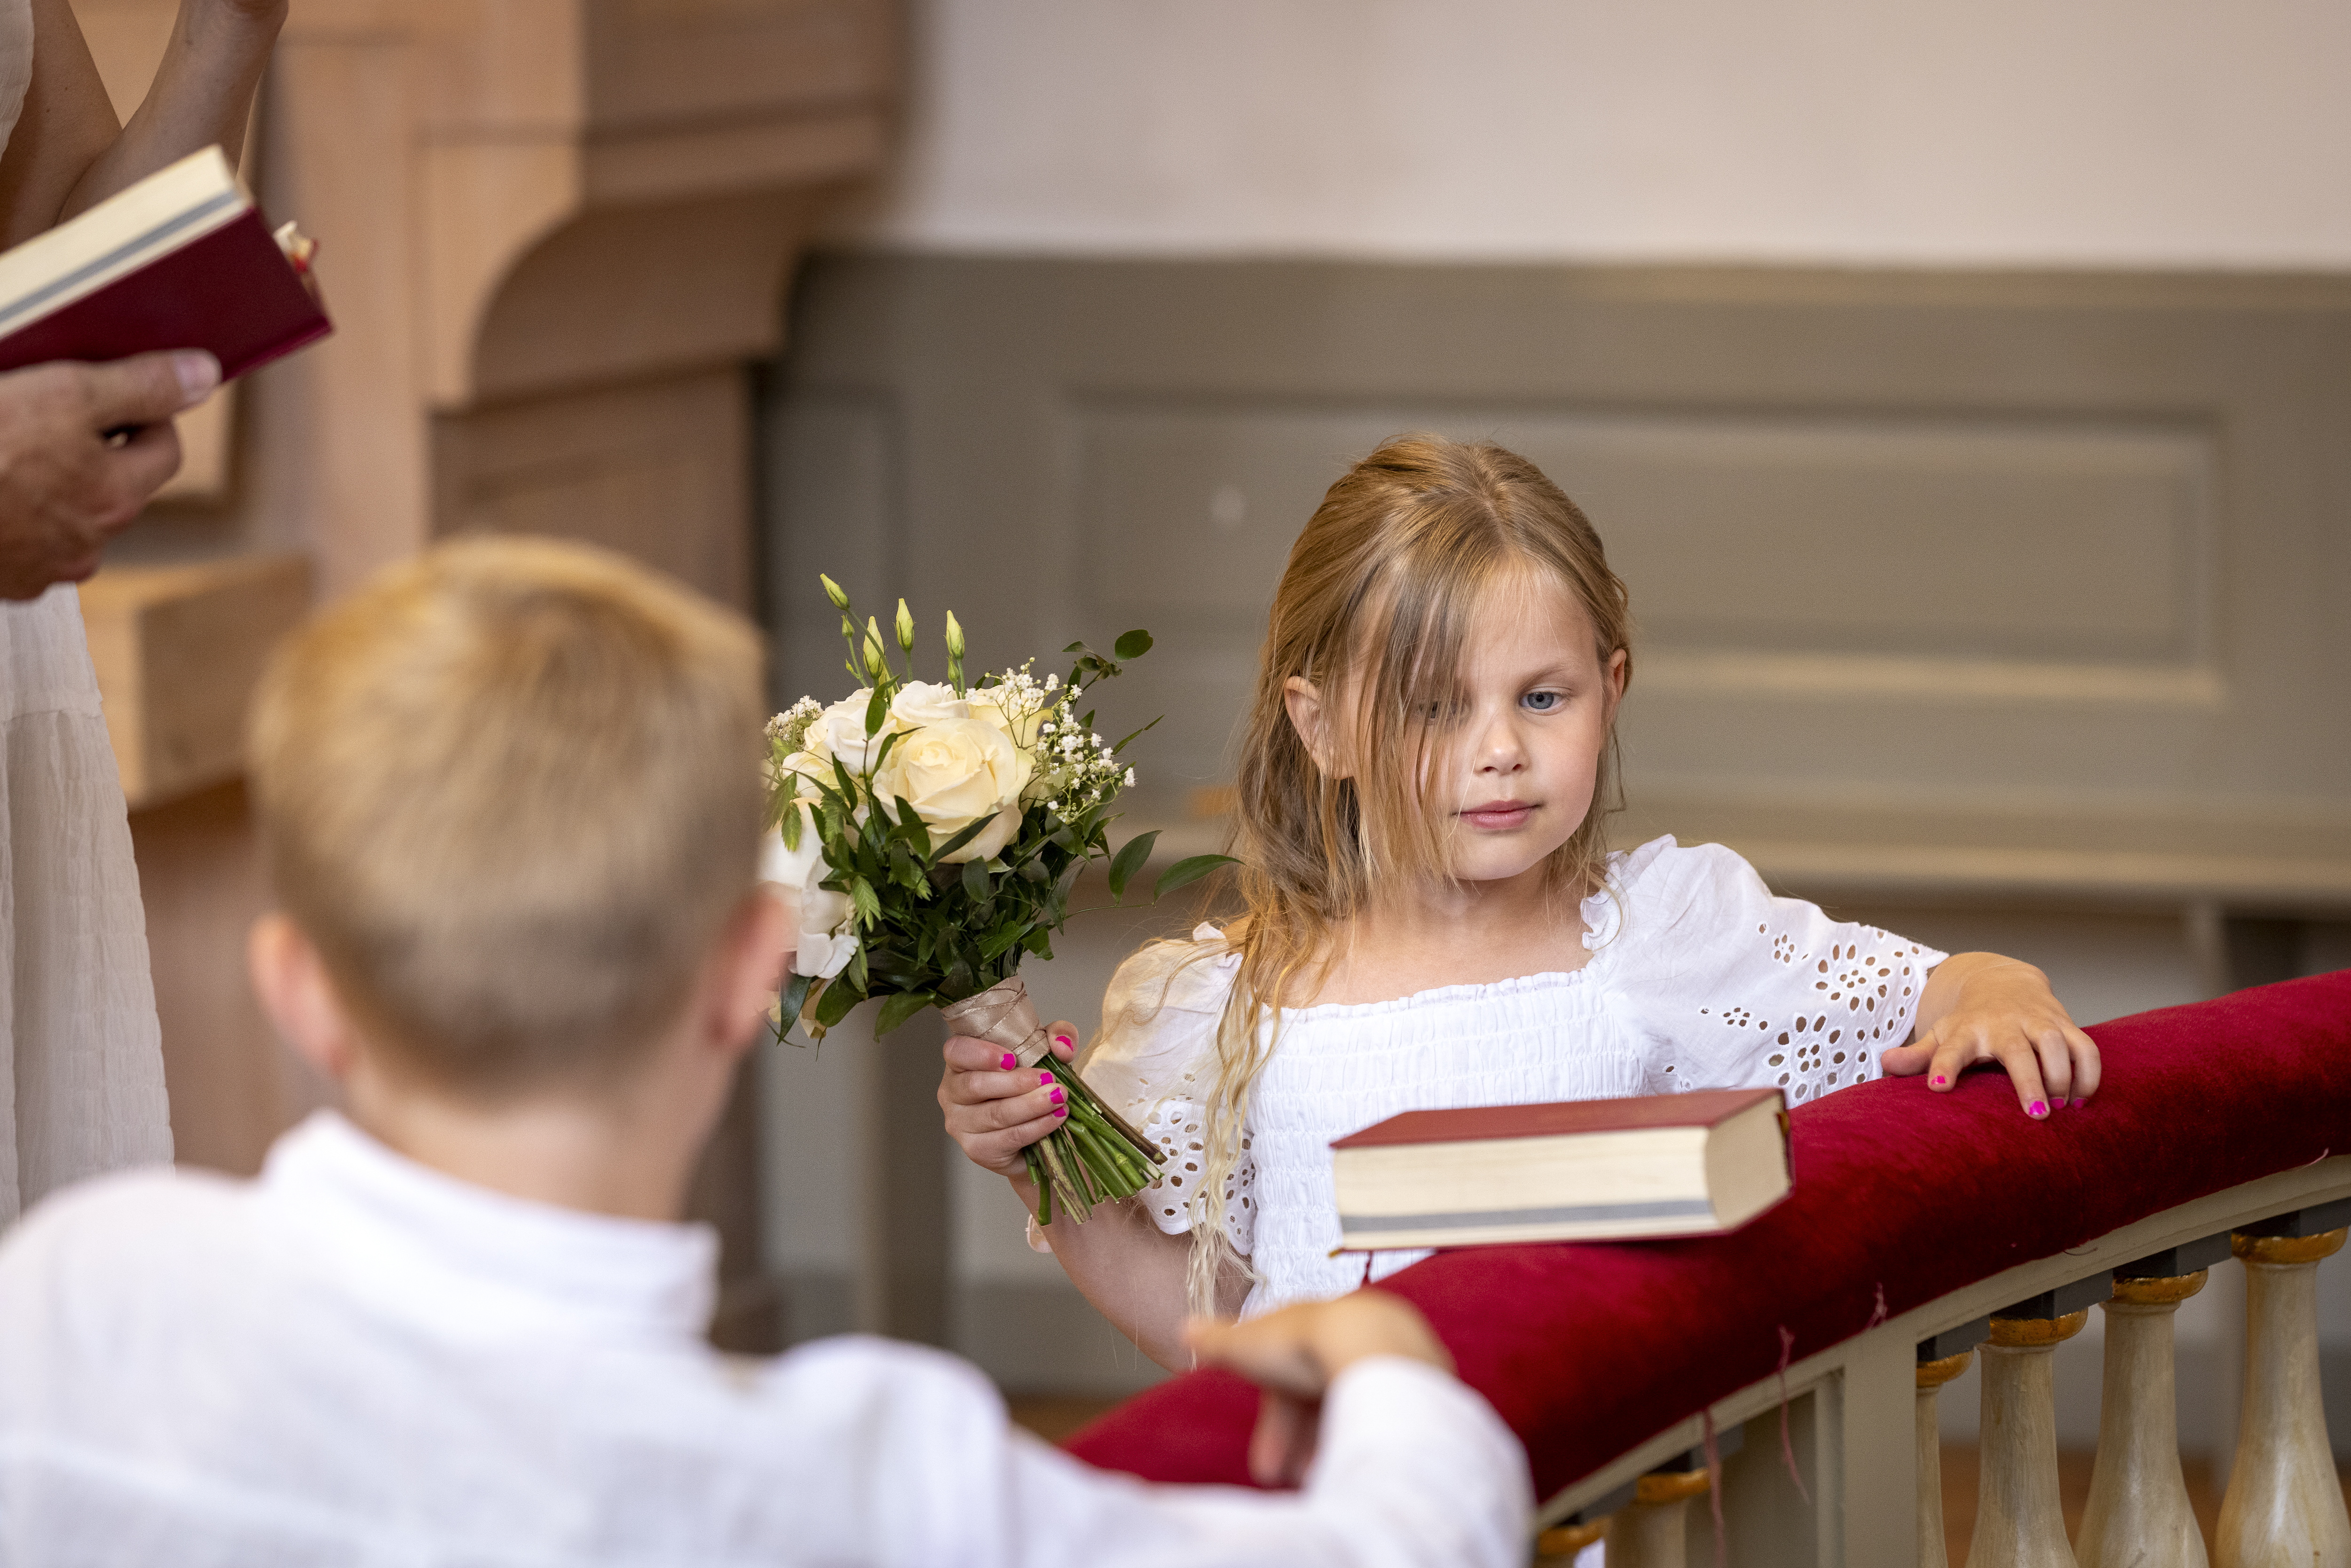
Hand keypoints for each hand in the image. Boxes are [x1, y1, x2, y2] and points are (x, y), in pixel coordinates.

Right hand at [0, 353, 216, 597]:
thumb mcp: (62, 395)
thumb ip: (139, 388)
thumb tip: (203, 376)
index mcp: (115, 495)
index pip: (163, 448)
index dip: (141, 412)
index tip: (108, 392)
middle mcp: (90, 542)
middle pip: (116, 484)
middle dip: (93, 448)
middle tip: (44, 414)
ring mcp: (43, 567)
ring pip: (68, 515)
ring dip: (49, 483)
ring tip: (8, 448)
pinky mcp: (3, 580)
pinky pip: (23, 541)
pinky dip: (13, 515)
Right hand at [938, 1020, 1079, 1177]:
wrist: (1037, 1131)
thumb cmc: (1031, 1083)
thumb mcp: (1046, 1050)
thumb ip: (1058, 1036)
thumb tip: (1062, 1046)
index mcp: (961, 1061)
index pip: (956, 1051)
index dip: (980, 1054)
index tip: (1011, 1058)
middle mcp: (952, 1092)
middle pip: (976, 1085)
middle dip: (1016, 1082)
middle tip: (1049, 1078)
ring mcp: (961, 1124)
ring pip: (995, 1114)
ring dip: (1031, 1105)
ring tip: (1058, 1098)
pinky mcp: (977, 1150)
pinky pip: (1008, 1138)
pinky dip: (1036, 1127)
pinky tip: (1055, 1118)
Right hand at [1184, 1292, 1453, 1486]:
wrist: (1367, 1345)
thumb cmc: (1304, 1343)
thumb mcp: (1246, 1344)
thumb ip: (1217, 1340)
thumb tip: (1187, 1327)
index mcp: (1313, 1324)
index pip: (1288, 1378)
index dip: (1273, 1422)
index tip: (1266, 1465)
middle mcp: (1353, 1335)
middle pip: (1321, 1399)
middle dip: (1300, 1444)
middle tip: (1290, 1480)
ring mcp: (1389, 1356)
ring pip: (1353, 1409)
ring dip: (1330, 1448)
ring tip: (1320, 1481)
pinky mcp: (1420, 1380)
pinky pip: (1383, 1415)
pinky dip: (1363, 1439)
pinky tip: (1354, 1466)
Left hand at [1881, 953, 2100, 1118]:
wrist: (2004, 981)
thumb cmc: (1970, 1020)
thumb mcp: (1941, 1034)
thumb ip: (1918, 1055)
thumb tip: (1884, 1063)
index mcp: (1967, 1032)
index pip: (1949, 1050)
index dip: (1943, 1067)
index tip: (1937, 1088)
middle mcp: (2003, 1025)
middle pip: (2018, 1051)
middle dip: (2028, 1081)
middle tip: (2037, 1115)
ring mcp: (2037, 1022)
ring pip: (2058, 1045)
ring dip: (2063, 1077)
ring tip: (2062, 1108)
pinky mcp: (2065, 1025)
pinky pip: (2086, 1048)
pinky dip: (2089, 1073)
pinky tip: (2082, 1100)